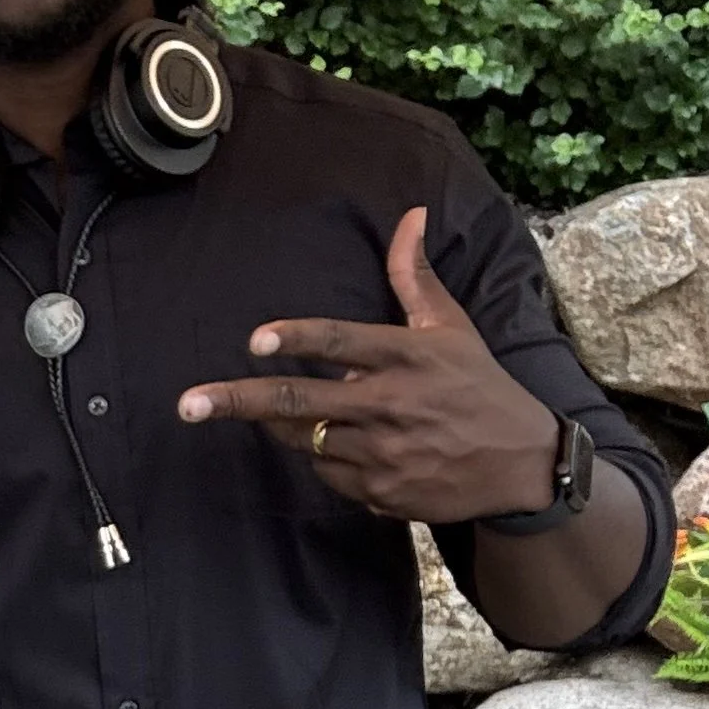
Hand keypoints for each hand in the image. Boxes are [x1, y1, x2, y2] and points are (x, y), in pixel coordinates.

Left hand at [174, 208, 561, 521]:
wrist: (520, 465)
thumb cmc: (479, 386)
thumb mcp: (451, 327)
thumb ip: (414, 276)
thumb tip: (411, 215)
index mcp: (406, 357)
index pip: (340, 341)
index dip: (297, 338)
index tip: (255, 339)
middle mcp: (389, 405)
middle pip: (298, 402)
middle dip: (237, 401)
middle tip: (188, 404)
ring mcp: (382, 455)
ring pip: (304, 440)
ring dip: (279, 425)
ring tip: (261, 412)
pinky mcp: (380, 494)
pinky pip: (329, 475)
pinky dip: (324, 458)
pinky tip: (341, 445)